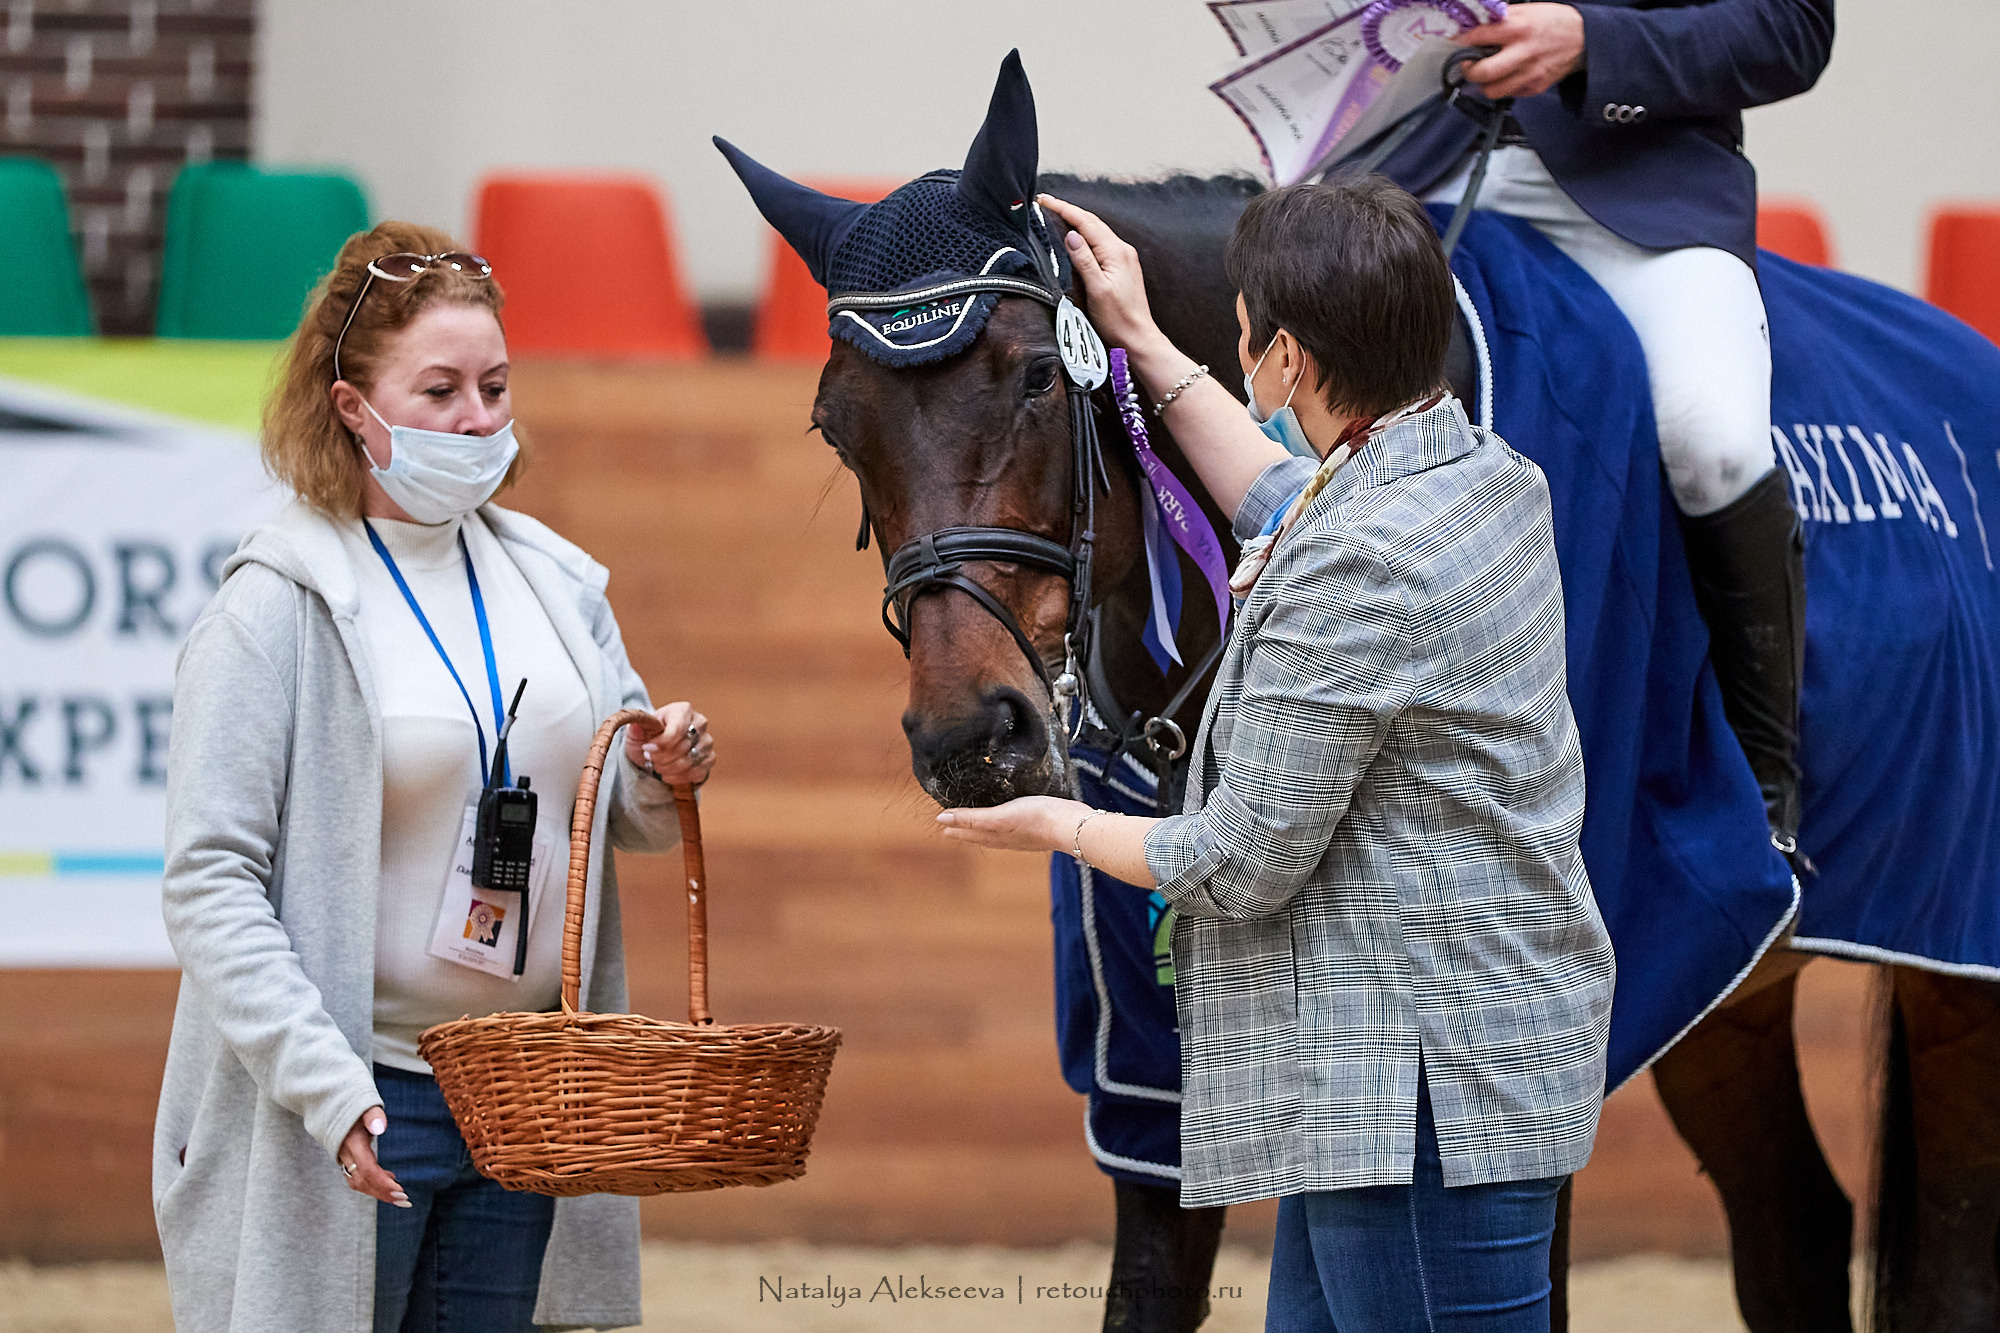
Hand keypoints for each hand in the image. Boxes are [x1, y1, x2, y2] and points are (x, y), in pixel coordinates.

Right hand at [337, 1106, 408, 1207]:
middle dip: (383, 1193)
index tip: (400, 1190)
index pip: (366, 1169)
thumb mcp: (363, 1104)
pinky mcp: (346, 1159)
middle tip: (404, 1200)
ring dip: (379, 1192)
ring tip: (399, 1196)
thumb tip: (380, 1127)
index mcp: (351, 1143)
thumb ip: (372, 1115)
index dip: (382, 1183)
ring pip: (359, 1182)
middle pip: (363, 1181)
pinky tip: (389, 1181)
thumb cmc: (351, 1102)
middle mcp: (345, 1154)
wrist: (329, 1103)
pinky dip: (373, 1184)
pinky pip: (358, 1177)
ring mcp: (344, 1158)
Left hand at [626, 702, 714, 786]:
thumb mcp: (637, 731)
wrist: (658, 750)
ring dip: (668, 768)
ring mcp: (707, 742)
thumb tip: (635, 727)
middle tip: (650, 758)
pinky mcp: (710, 758)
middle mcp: (700, 723)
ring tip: (658, 765)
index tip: (646, 749)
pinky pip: (697, 772)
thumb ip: (635, 728)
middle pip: (683, 747)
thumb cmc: (648, 737)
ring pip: (690, 762)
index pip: (677, 730)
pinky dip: (678, 777)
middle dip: (662, 757)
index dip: (660, 744)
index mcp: (683, 710)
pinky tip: (668, 773)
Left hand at [936, 795, 1091, 852]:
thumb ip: (972, 818)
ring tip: (977, 825)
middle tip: (953, 825)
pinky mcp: (1038, 828)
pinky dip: (1004, 825)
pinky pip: (1013, 828)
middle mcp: (1007, 838)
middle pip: (981, 834)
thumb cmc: (1037, 819)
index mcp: (996, 835)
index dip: (955, 827)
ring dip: (983, 828)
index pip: (970, 832)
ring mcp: (1023, 835)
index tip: (942, 823)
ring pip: (996, 833)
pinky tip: (1011, 821)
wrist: (1071, 825)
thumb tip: (942, 819)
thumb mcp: (1000, 817)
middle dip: (966, 829)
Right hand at [1037, 194, 1166, 355]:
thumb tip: (1071, 235)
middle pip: (1092, 222)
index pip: (1086, 222)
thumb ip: (1084, 260)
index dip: (1064, 209)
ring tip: (1057, 214)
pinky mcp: (1122, 267)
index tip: (1045, 201)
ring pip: (1097, 231)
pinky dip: (1085, 235)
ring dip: (1077, 220)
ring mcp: (1124, 258)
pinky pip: (1101, 242)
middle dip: (1069, 211)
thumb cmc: (1118, 319)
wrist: (1138, 337)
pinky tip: (1076, 237)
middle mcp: (1122, 250)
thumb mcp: (1097, 289)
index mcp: (1116, 252)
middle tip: (1046, 203)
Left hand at [1457, 3, 1585, 100]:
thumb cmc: (1553, 22)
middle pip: (1483, 72)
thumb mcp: (1527, 11)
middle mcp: (1523, 52)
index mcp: (1519, 28)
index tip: (1459, 42)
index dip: (1464, 40)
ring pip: (1493, 90)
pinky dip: (1503, 87)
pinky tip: (1507, 76)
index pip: (1479, 36)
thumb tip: (1475, 28)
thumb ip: (1501, 20)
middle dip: (1469, 70)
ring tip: (1486, 74)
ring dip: (1484, 84)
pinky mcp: (1536, 86)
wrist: (1583, 38)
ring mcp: (1530, 73)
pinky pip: (1509, 94)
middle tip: (1468, 64)